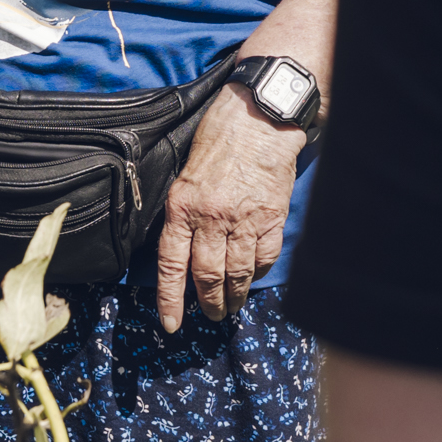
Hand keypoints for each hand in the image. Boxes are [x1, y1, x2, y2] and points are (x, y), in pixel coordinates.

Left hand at [157, 88, 304, 331]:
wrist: (258, 118)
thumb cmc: (219, 140)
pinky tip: (253, 276)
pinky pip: (264, 257)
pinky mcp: (271, 217)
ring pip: (237, 273)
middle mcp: (211, 218)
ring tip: (231, 306)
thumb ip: (183, 213)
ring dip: (233, 296)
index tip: (171, 324)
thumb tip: (182, 252)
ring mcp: (244, 219)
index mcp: (182, 207)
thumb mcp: (186, 175)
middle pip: (207, 276)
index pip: (171, 265)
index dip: (170, 300)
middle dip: (208, 303)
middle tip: (211, 314)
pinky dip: (258, 272)